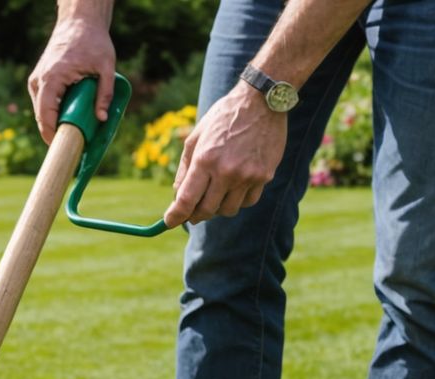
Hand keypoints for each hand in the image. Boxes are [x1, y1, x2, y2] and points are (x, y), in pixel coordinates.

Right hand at [27, 18, 115, 144]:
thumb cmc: (93, 40)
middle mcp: (39, 81)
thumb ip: (105, 93)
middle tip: (70, 144)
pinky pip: (43, 103)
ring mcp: (36, 81)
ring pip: (41, 111)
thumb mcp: (106, 66)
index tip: (63, 148)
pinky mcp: (38, 80)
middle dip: (54, 132)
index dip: (52, 135)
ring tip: (70, 130)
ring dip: (54, 122)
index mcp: (52, 78)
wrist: (78, 21)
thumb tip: (102, 119)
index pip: (45, 116)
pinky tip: (66, 116)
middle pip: (41, 117)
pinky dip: (53, 112)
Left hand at [164, 85, 286, 227]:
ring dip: (217, 208)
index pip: (186, 201)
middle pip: (205, 211)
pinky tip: (234, 187)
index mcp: (205, 160)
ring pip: (227, 210)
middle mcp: (227, 171)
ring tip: (215, 194)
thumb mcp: (196, 137)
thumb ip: (184, 169)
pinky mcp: (265, 175)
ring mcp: (248, 175)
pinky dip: (238, 200)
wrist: (262, 100)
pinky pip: (247, 202)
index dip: (175, 217)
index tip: (169, 222)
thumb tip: (177, 197)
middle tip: (192, 212)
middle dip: (195, 215)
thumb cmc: (224, 118)